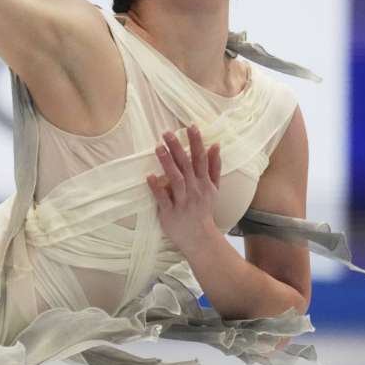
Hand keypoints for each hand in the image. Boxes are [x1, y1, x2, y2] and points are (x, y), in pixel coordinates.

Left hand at [147, 125, 221, 253]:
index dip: (196, 142)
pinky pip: (163, 199)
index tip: (191, 126)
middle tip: (167, 133)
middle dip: (178, 148)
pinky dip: (156, 188)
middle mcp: (194, 190)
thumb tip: (216, 145)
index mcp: (204, 183)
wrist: (200, 238)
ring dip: (167, 163)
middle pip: (186, 166)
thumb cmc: (204, 210)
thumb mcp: (214, 188)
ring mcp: (182, 201)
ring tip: (158, 148)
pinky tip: (149, 176)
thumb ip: (214, 167)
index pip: (201, 159)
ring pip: (176, 180)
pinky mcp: (170, 213)